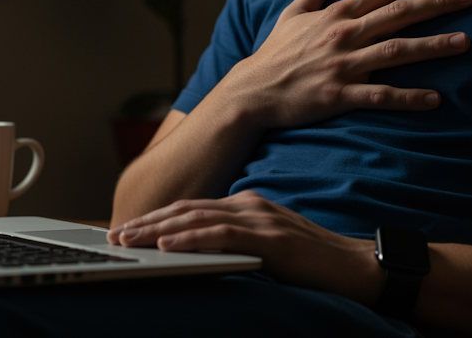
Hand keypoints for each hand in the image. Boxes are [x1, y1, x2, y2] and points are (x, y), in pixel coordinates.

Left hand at [108, 190, 384, 305]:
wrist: (356, 266)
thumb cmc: (315, 262)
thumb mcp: (270, 245)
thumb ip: (240, 241)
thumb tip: (205, 250)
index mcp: (249, 204)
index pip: (194, 208)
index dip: (158, 217)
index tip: (130, 229)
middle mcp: (250, 204)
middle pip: (187, 209)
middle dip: (147, 222)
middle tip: (115, 235)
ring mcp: (260, 218)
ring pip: (197, 219)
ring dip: (156, 230)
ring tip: (128, 240)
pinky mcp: (270, 237)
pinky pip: (221, 235)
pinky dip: (190, 238)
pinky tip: (167, 245)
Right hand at [219, 0, 471, 128]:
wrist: (252, 92)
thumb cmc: (275, 52)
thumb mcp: (294, 12)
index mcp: (338, 13)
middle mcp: (344, 35)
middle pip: (399, 13)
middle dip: (437, 2)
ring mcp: (343, 65)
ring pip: (396, 51)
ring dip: (432, 46)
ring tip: (465, 42)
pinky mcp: (339, 96)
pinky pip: (380, 96)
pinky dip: (408, 97)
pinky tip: (435, 100)